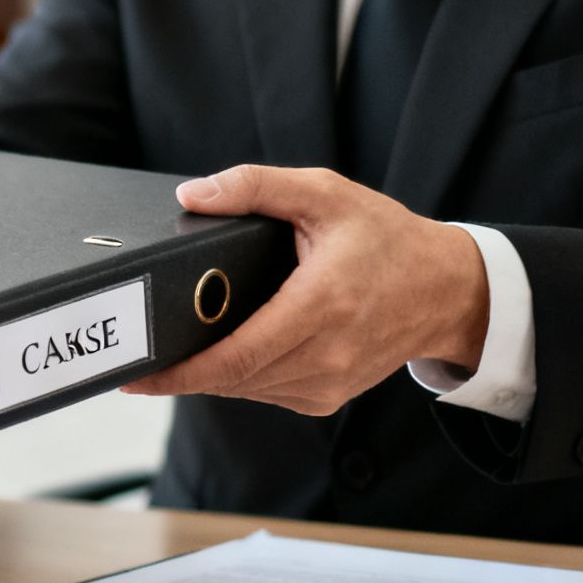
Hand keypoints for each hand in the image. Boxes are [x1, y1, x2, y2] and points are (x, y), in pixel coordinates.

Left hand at [121, 165, 489, 415]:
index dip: (182, 372)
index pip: (237, 354)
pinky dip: (240, 378)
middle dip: (181, 374)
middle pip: (234, 378)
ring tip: (171, 356)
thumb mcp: (325, 194)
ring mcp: (331, 383)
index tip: (138, 377)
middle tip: (135, 365)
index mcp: (323, 304)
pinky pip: (267, 392)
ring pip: (247, 391)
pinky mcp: (329, 397)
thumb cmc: (387, 238)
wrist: (448, 290)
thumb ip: (255, 186)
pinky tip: (224, 356)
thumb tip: (193, 195)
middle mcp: (328, 353)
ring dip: (208, 377)